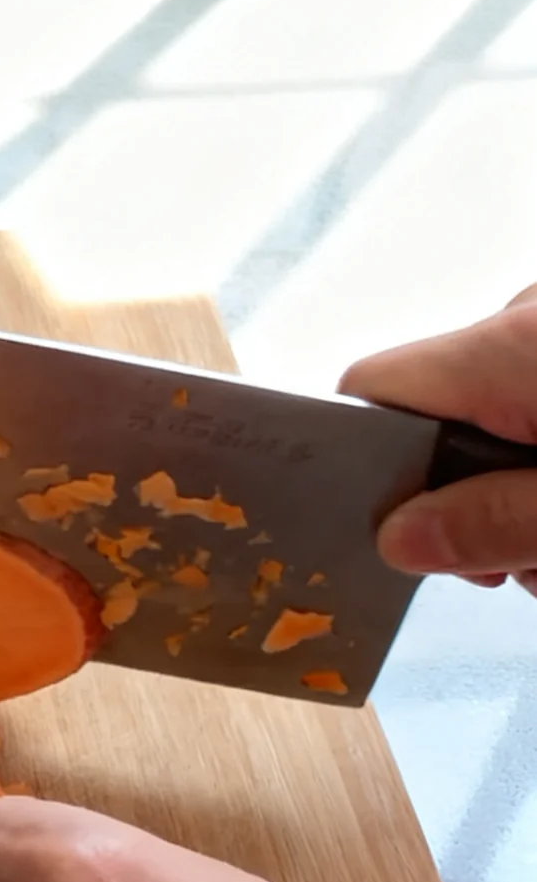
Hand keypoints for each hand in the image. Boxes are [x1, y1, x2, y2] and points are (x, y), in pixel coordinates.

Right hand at [339, 283, 536, 588]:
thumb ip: (494, 521)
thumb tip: (396, 541)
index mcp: (506, 347)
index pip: (371, 391)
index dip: (363, 466)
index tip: (409, 536)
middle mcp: (524, 317)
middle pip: (435, 416)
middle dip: (464, 498)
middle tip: (515, 563)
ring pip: (495, 414)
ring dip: (515, 487)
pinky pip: (534, 395)